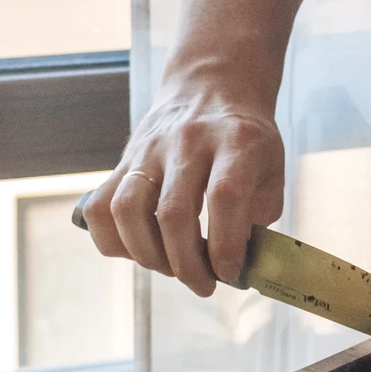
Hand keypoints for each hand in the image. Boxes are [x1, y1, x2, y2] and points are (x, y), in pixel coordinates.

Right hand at [82, 90, 284, 296]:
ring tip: (169, 267)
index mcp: (235, 142)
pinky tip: (137, 250)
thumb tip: (232, 267)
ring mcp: (149, 149)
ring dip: (147, 255)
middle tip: (202, 284)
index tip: (229, 274)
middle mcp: (188, 142)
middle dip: (186, 265)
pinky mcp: (123, 160)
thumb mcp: (271, 171)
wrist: (210, 87)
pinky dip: (112, 241)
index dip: (224, 245)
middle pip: (173, 212)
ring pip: (127, 209)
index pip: (223, 197)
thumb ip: (258, 218)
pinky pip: (99, 206)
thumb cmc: (245, 141)